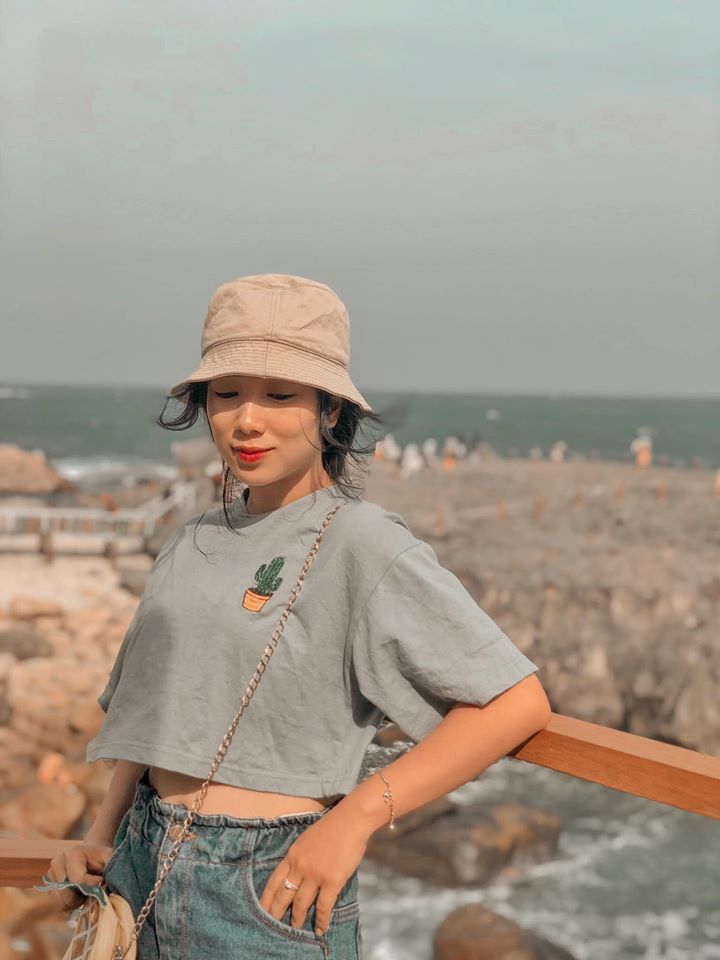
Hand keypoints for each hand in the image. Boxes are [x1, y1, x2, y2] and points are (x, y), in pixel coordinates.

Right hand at [44, 843, 113, 911]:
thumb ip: (110, 869)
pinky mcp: (48, 887)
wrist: (92, 855)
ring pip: (60, 902)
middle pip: (66, 893)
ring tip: (86, 891)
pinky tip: (78, 894)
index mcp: (71, 854)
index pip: (78, 880)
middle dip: (82, 896)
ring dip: (75, 902)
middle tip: (93, 889)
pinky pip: (58, 904)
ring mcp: (50, 875)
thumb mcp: (110, 859)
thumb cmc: (102, 858)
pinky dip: (70, 904)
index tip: (101, 880)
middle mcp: (57, 863)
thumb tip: (105, 888)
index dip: (93, 886)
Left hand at [259, 810, 367, 936]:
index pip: (273, 881)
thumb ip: (299, 857)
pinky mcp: (332, 881)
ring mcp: (315, 875)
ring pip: (301, 904)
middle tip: (273, 926)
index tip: (262, 910)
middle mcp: (300, 866)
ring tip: (295, 930)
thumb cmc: (331, 827)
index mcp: (292, 855)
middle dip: (277, 913)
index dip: (267, 898)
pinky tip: (320, 929)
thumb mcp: (306, 840)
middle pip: (284, 896)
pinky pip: (324, 906)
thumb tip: (296, 874)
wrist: (350, 821)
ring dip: (297, 920)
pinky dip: (321, 920)